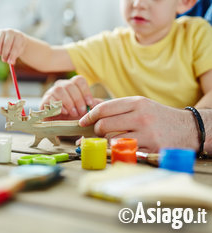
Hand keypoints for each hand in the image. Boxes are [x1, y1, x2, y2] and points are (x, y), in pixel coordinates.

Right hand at [0, 29, 26, 63]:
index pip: (15, 47)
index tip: (10, 62)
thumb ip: (14, 57)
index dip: (12, 56)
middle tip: (4, 60)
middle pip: (6, 44)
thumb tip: (10, 63)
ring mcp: (3, 31)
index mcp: (19, 36)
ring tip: (1, 54)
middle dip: (5, 54)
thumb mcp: (18, 52)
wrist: (15, 38)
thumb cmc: (18, 47)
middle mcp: (11, 31)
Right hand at [40, 75, 102, 119]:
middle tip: (81, 112)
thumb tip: (100, 104)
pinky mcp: (44, 101)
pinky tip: (64, 112)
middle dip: (77, 99)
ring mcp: (51, 92)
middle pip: (69, 85)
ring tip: (73, 113)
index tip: (90, 104)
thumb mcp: (87, 111)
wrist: (61, 128)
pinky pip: (49, 99)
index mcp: (72, 85)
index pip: (79, 80)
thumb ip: (94, 106)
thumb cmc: (75, 117)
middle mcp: (61, 86)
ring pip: (59, 90)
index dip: (85, 91)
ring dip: (68, 102)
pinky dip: (58, 106)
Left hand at [79, 96, 199, 152]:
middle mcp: (141, 116)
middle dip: (97, 130)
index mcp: (137, 102)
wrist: (188, 128)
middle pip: (104, 125)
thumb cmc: (158, 116)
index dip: (89, 116)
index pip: (104, 108)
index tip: (83, 121)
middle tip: (99, 132)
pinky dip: (119, 151)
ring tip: (111, 140)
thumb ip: (117, 106)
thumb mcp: (141, 105)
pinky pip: (125, 151)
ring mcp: (146, 133)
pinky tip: (122, 148)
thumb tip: (92, 106)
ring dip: (107, 142)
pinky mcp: (151, 148)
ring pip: (112, 139)